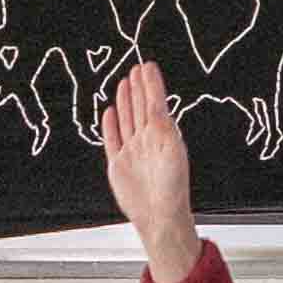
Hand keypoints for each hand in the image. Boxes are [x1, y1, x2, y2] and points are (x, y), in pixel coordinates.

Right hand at [101, 60, 201, 282]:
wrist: (159, 216)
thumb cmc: (172, 188)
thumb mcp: (172, 152)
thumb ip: (163, 128)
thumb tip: (158, 106)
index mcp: (162, 136)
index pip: (155, 103)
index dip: (151, 84)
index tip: (148, 66)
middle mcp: (147, 141)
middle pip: (140, 107)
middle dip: (139, 87)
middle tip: (136, 68)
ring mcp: (132, 151)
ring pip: (127, 119)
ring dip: (125, 101)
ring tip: (124, 83)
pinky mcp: (118, 164)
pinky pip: (112, 139)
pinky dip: (110, 125)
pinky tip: (109, 112)